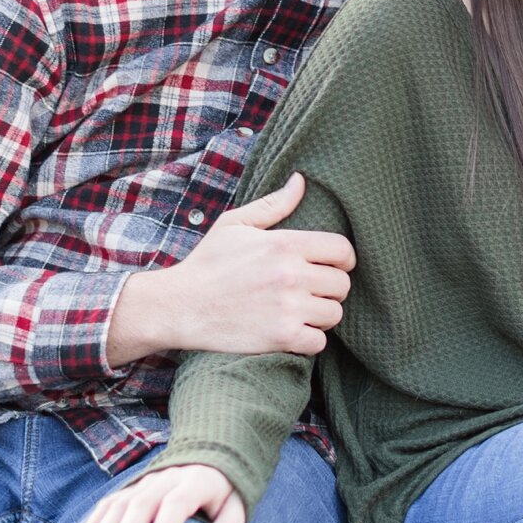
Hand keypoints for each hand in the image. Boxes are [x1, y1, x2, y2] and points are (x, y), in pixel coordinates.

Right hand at [79, 463, 244, 522]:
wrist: (206, 461)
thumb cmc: (221, 494)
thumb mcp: (235, 505)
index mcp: (195, 482)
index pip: (178, 501)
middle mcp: (166, 479)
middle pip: (143, 502)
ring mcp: (145, 482)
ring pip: (120, 502)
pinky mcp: (130, 488)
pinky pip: (108, 503)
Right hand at [107, 171, 354, 363]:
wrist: (180, 306)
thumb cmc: (207, 263)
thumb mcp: (235, 225)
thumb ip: (273, 205)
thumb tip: (300, 180)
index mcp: (284, 244)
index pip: (342, 250)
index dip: (342, 259)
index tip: (331, 266)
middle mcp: (291, 275)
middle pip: (342, 285)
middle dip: (329, 289)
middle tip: (310, 292)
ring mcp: (288, 307)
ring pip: (334, 314)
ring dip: (320, 315)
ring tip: (300, 312)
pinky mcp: (282, 337)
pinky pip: (319, 342)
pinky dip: (309, 340)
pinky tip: (292, 332)